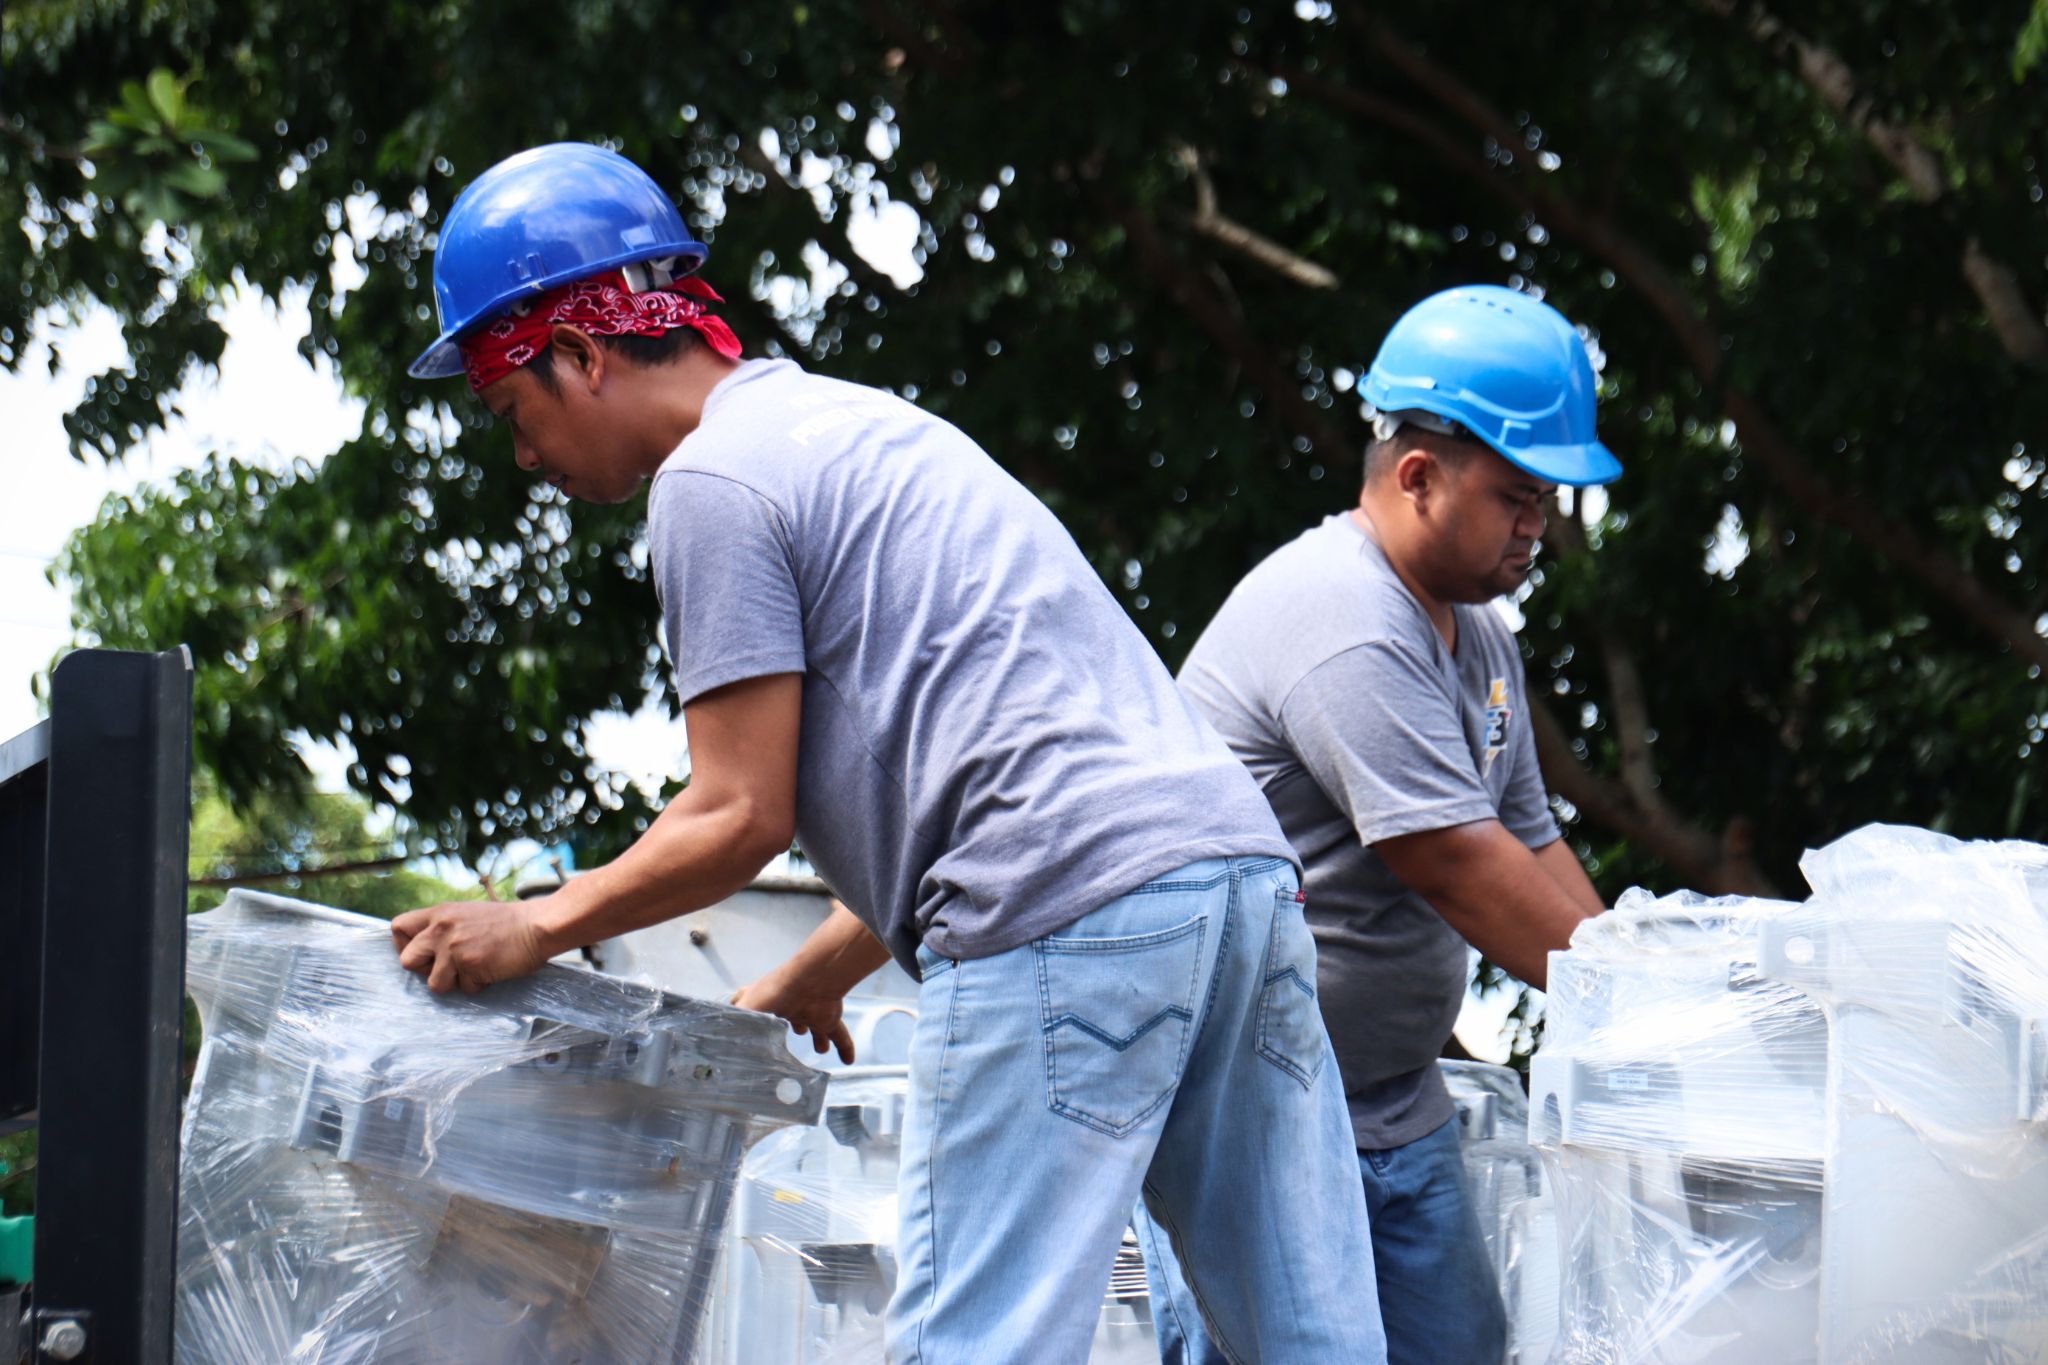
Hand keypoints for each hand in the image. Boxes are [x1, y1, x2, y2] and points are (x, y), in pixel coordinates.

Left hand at [390, 898, 552, 994]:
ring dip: (454, 982)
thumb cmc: (507, 923)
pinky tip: (491, 969)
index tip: (421, 955)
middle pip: (406, 960)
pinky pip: (464, 988)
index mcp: (440, 913)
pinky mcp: (469, 964)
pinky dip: (478, 984)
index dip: (404, 947)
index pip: (398, 927)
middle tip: (447, 968)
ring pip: (434, 984)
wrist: (536, 926)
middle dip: (425, 971)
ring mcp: (454, 947)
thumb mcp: (467, 914)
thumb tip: (425, 949)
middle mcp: (441, 928)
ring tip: (475, 968)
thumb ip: (444, 927)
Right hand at [732, 961, 856, 1062]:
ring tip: (820, 1049)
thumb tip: (723, 1049)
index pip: (757, 1010)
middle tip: (791, 1039)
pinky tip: (848, 1060)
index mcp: (767, 1003)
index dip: (753, 1019)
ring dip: (819, 1038)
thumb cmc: (774, 993)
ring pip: (817, 1026)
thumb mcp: (745, 1012)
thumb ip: (735, 1029)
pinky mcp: (829, 1018)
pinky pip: (840, 1035)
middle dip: (793, 1027)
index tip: (752, 1033)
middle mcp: (790, 1006)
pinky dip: (845, 1047)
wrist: (809, 981)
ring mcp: (811, 1012)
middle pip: (792, 1017)